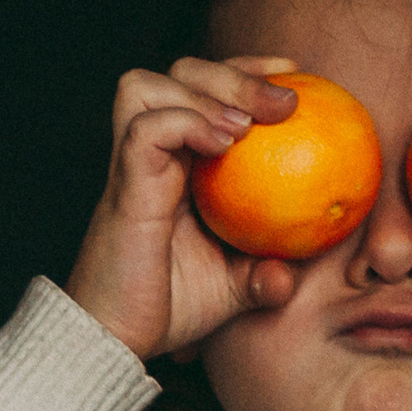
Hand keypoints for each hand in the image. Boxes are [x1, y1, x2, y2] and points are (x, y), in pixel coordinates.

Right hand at [63, 57, 306, 359]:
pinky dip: (184, 122)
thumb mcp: (235, 287)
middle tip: (285, 102)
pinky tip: (224, 143)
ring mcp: (132, 167)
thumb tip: (292, 272)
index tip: (294, 76)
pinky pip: (145, 130)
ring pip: (145, 86)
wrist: (117, 339)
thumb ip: (267, 272)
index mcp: (177, 164)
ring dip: (203, 91)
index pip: (201, 89)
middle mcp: (149, 155)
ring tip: (245, 126)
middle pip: (177, 72)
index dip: (245, 71)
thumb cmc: (169, 309)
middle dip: (233, 71)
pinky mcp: (124, 187)